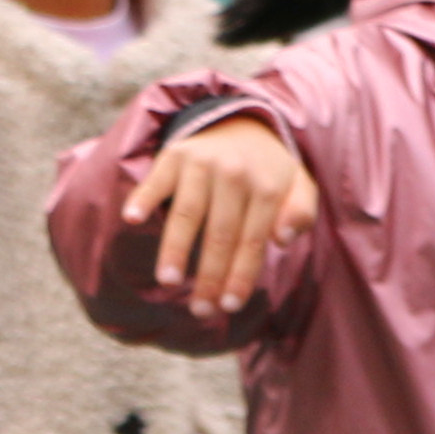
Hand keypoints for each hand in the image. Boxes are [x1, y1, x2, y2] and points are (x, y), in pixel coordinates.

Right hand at [120, 118, 318, 316]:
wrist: (241, 123)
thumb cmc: (269, 171)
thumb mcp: (299, 187)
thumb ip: (301, 213)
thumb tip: (282, 239)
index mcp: (267, 187)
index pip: (252, 243)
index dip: (240, 276)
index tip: (228, 306)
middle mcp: (234, 173)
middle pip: (219, 235)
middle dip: (209, 276)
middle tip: (199, 310)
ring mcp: (202, 163)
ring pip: (187, 213)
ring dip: (175, 249)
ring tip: (168, 281)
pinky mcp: (175, 154)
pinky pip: (157, 179)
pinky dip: (143, 197)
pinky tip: (133, 219)